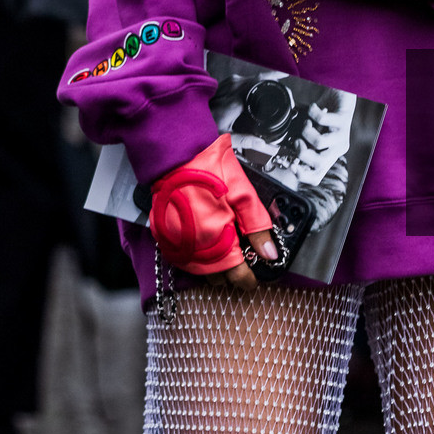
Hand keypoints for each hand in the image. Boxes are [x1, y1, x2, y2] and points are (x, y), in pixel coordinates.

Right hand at [148, 135, 278, 289]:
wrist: (177, 154)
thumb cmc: (209, 168)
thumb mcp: (244, 195)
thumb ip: (258, 227)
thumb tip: (270, 254)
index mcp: (215, 239)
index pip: (235, 275)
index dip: (247, 280)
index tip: (253, 280)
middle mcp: (192, 247)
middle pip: (216, 277)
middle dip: (230, 272)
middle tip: (240, 259)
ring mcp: (175, 243)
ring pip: (197, 270)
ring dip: (212, 266)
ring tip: (223, 249)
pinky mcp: (163, 236)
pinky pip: (182, 258)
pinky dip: (195, 257)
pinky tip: (205, 243)